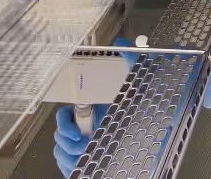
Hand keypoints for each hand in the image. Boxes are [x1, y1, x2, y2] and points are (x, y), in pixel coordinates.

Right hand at [51, 38, 137, 176]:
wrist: (150, 149)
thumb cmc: (142, 117)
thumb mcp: (136, 89)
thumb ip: (131, 63)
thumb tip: (121, 44)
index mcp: (93, 113)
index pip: (66, 114)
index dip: (65, 121)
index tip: (75, 128)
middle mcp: (85, 130)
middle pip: (60, 133)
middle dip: (68, 139)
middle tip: (83, 142)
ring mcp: (81, 147)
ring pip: (61, 150)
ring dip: (72, 154)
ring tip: (89, 153)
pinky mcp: (80, 163)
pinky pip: (64, 165)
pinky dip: (71, 167)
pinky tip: (84, 163)